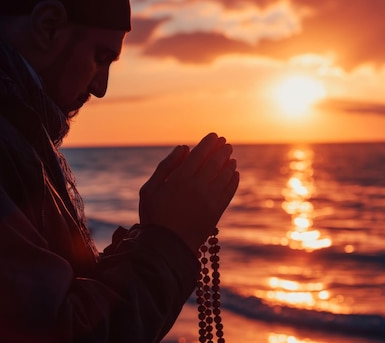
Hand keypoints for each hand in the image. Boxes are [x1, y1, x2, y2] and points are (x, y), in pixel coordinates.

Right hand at [139, 133, 239, 250]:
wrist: (167, 247)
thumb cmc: (153, 216)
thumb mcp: (150, 189)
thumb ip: (166, 166)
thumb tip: (184, 148)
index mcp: (181, 179)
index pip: (200, 154)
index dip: (209, 143)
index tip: (215, 137)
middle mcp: (198, 187)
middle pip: (216, 162)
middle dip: (222, 150)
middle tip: (226, 144)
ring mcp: (210, 200)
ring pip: (225, 176)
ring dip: (229, 164)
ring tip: (231, 157)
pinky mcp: (217, 212)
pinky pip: (229, 192)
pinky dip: (233, 181)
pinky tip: (234, 174)